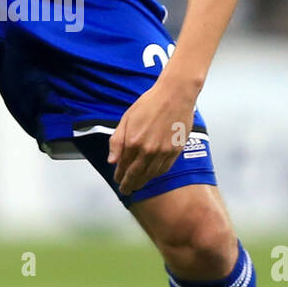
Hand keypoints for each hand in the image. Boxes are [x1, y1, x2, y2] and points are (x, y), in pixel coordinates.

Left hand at [107, 81, 195, 196]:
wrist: (175, 95)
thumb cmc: (150, 103)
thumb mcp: (127, 118)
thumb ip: (117, 141)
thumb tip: (112, 161)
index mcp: (133, 142)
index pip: (123, 166)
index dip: (119, 176)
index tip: (118, 181)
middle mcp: (148, 150)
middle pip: (136, 175)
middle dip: (129, 184)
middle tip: (126, 190)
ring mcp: (163, 152)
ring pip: (150, 174)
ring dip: (143, 182)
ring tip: (137, 185)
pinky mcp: (175, 151)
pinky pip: (164, 169)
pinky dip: (156, 175)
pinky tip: (151, 176)